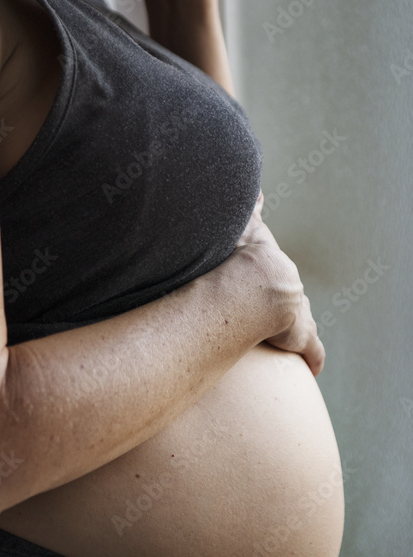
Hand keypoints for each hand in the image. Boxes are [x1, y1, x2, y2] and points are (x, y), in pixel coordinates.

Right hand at [232, 190, 325, 376]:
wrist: (256, 283)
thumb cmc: (242, 258)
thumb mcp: (245, 229)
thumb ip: (249, 210)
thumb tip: (254, 190)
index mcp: (277, 270)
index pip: (280, 276)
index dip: (274, 281)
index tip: (271, 284)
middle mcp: (291, 291)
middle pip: (293, 300)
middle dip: (287, 305)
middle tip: (276, 315)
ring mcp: (298, 316)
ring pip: (302, 325)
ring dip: (296, 332)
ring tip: (286, 341)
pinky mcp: (302, 338)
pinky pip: (312, 350)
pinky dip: (314, 357)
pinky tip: (314, 366)